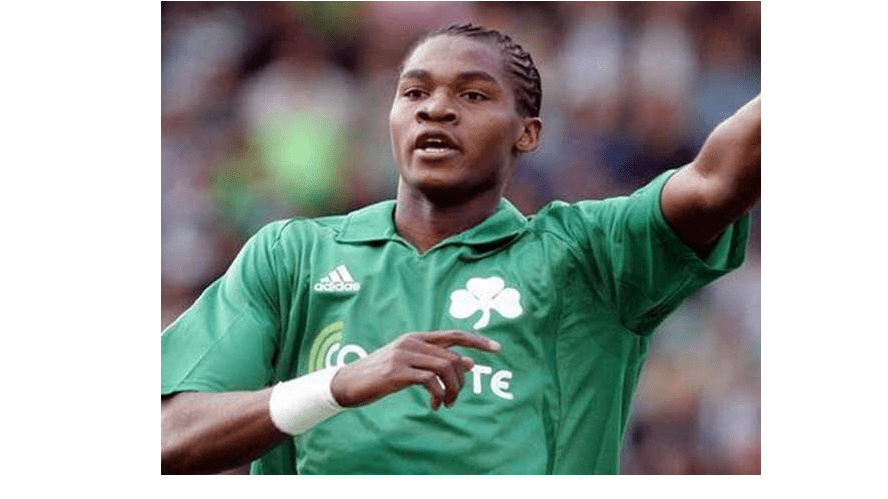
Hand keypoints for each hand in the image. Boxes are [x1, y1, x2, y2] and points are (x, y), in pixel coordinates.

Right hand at [330, 331, 499, 409]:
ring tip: (446, 404)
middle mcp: (412, 342)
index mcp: (417, 338)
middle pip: (454, 357)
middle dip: (462, 381)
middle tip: (456, 399)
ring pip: (445, 367)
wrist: (348, 383)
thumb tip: (471, 364)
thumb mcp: (411, 366)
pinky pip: (431, 381)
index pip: (454, 334)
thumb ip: (437, 362)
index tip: (497, 348)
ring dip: (453, 390)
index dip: (477, 340)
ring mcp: (404, 355)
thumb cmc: (380, 376)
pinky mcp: (397, 371)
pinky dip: (439, 395)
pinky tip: (435, 406)